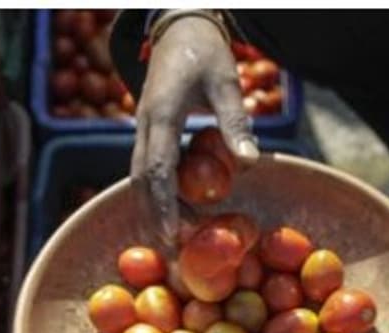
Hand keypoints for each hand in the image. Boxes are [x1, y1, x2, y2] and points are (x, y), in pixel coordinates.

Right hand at [130, 14, 259, 240]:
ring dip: (153, 208)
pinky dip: (156, 193)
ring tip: (174, 238)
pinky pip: (147, 168)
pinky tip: (174, 211)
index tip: (171, 235)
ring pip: (139, 177)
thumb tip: (249, 165)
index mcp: (161, 114)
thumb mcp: (226, 82)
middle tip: (173, 249)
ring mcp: (143, 128)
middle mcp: (145, 124)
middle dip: (155, 216)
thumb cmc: (206, 52)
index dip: (163, 205)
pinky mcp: (148, 130)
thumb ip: (235, 123)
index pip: (157, 168)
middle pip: (142, 180)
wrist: (179, 27)